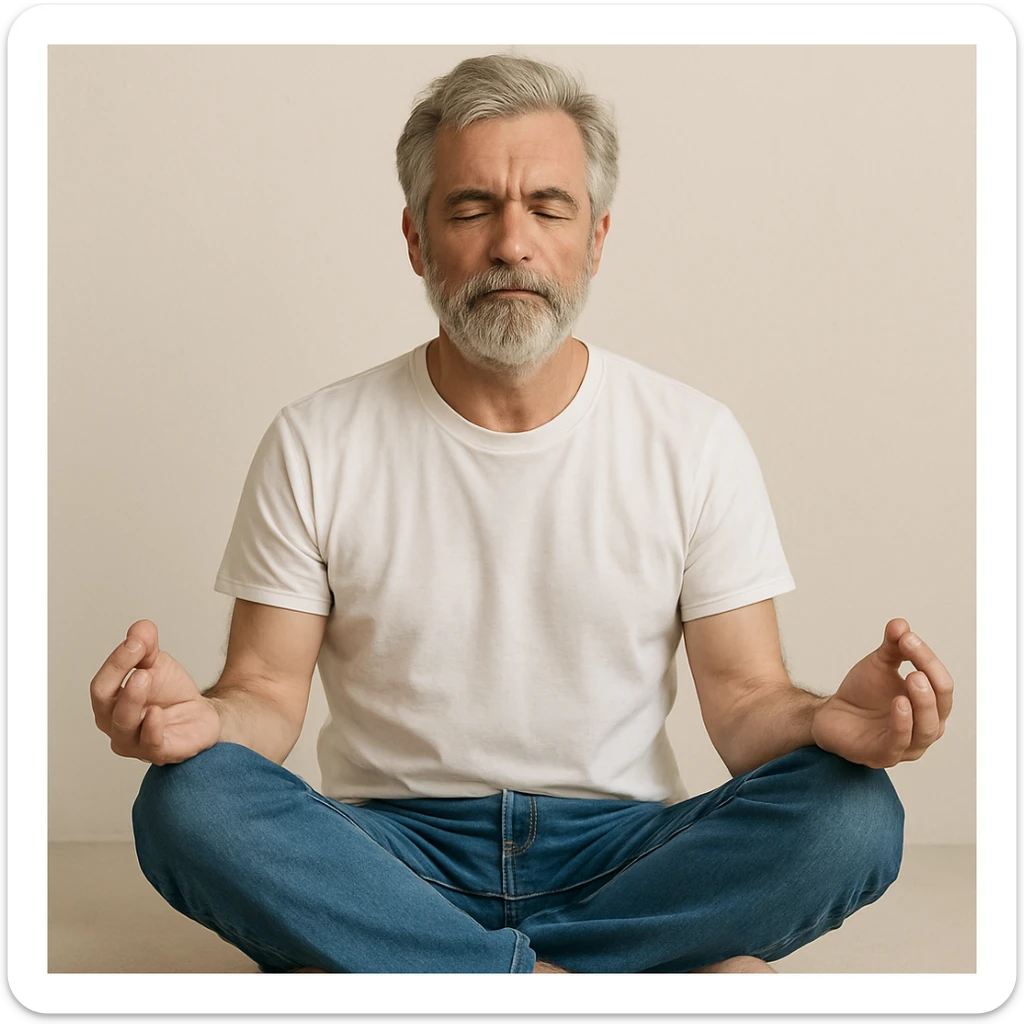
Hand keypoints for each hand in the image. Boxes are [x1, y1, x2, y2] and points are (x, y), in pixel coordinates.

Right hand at [90, 620, 221, 764]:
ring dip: (132, 699)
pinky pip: (151, 745)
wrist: (200, 714)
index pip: (101, 684)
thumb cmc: (170, 694)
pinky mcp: (161, 752)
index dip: (116, 662)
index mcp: (110, 703)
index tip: (136, 641)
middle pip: (105, 704)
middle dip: (118, 676)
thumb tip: (140, 628)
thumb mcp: (157, 663)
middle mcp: (116, 725)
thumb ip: (146, 647)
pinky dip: (151, 728)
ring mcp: (136, 743)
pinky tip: (157, 712)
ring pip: (124, 726)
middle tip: (137, 655)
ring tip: (145, 676)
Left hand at [810, 619, 953, 768]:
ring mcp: (906, 746)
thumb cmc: (861, 694)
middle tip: (916, 664)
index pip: (941, 684)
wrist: (829, 715)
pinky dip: (902, 723)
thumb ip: (892, 647)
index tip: (907, 637)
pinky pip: (899, 743)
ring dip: (922, 703)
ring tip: (913, 678)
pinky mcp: (883, 756)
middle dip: (932, 683)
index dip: (928, 660)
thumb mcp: (878, 665)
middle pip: (941, 707)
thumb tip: (901, 624)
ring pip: (926, 729)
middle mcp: (926, 729)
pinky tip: (899, 703)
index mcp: (931, 707)